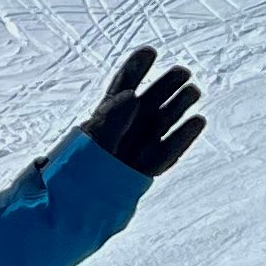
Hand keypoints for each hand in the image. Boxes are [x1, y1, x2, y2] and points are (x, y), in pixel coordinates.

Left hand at [83, 45, 204, 177]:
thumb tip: (133, 97)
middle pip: (147, 104)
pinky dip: (182, 138)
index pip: (120, 89)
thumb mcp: (89, 141)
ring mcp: (135, 152)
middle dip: (164, 86)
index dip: (135, 70)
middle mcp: (122, 134)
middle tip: (183, 72)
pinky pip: (166, 153)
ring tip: (194, 91)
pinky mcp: (145, 172)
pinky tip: (198, 121)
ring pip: (159, 125)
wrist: (67, 214)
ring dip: (177, 107)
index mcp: (102, 121)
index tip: (150, 51)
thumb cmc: (70, 175)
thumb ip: (110, 120)